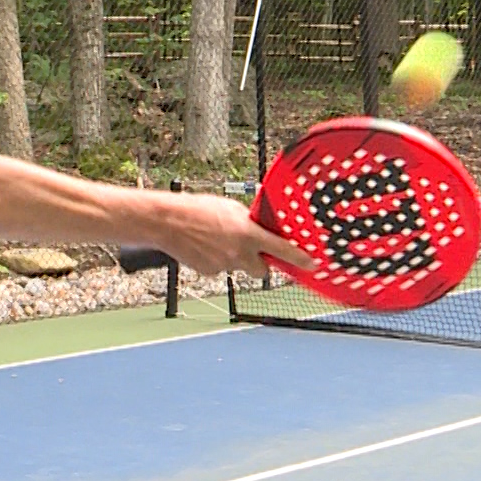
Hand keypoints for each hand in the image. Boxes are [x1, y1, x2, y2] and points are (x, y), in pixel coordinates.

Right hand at [151, 193, 316, 276]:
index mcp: (248, 233)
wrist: (168, 222)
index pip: (282, 249)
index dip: (299, 258)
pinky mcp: (209, 272)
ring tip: (217, 241)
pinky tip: (205, 247)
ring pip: (238, 267)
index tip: (312, 264)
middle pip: (262, 271)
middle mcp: (239, 253)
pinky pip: (220, 269)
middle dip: (260, 264)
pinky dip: (216, 260)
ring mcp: (224, 265)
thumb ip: (249, 221)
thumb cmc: (198, 209)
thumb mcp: (231, 208)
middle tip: (253, 253)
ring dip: (234, 258)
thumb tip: (259, 228)